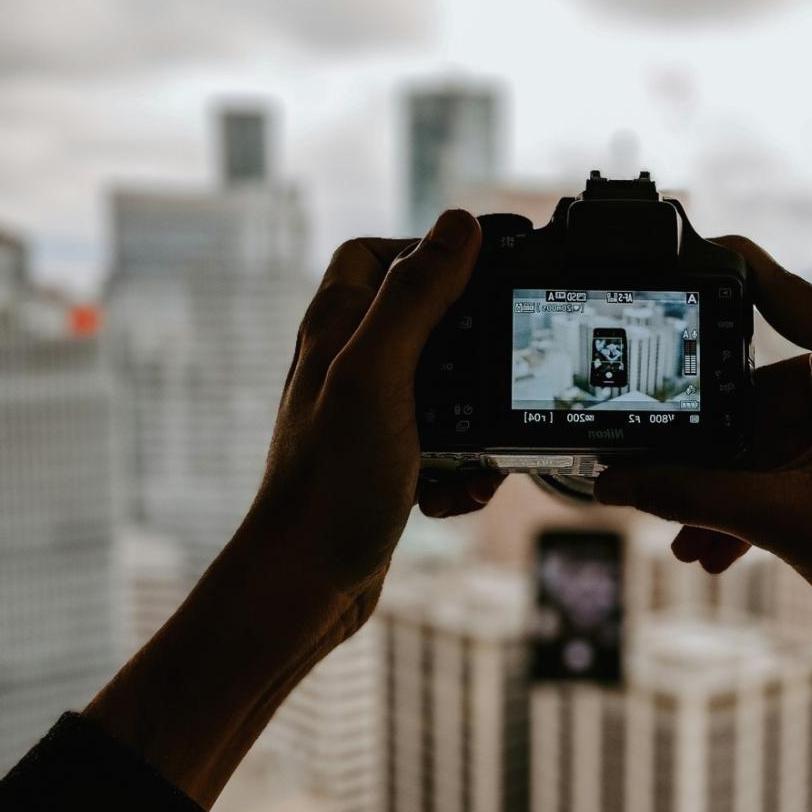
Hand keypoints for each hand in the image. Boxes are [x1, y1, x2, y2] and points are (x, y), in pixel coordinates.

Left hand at [234, 209, 499, 633]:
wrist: (306, 587)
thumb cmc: (329, 483)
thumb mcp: (377, 375)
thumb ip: (415, 298)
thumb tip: (460, 225)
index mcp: (336, 331)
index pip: (374, 255)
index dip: (425, 251)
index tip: (480, 270)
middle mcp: (347, 368)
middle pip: (423, 322)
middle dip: (472, 348)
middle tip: (505, 368)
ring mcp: (368, 420)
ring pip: (446, 393)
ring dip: (478, 420)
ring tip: (486, 452)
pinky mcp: (388, 467)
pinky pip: (447, 450)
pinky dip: (464, 470)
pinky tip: (462, 492)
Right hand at [595, 236, 811, 715]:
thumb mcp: (780, 519)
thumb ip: (689, 493)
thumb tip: (615, 482)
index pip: (776, 292)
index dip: (716, 274)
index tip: (670, 258)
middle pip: (760, 389)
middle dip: (710, 453)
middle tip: (654, 484)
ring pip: (774, 435)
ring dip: (730, 489)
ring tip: (686, 541)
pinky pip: (800, 456)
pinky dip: (763, 497)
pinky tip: (717, 547)